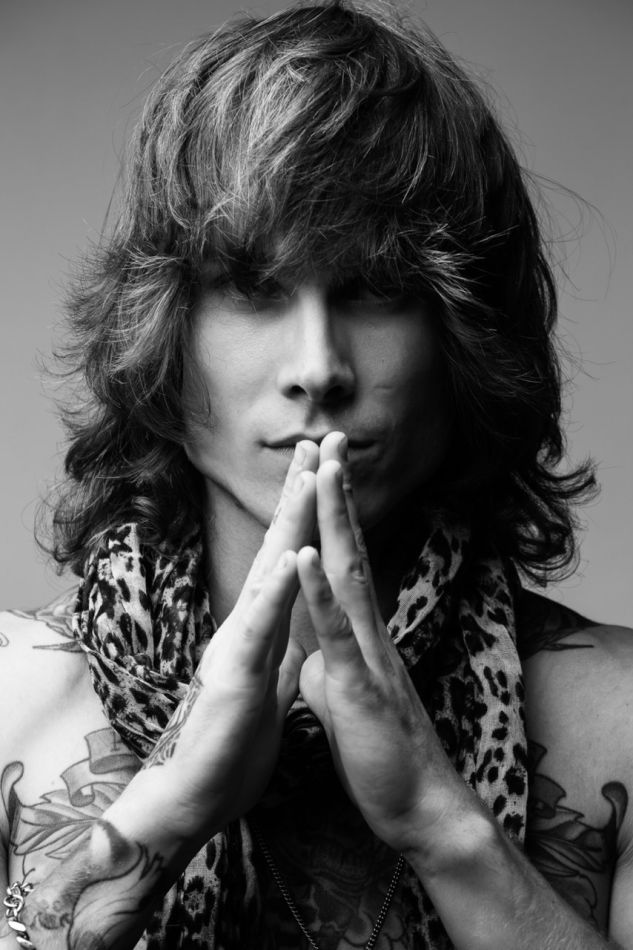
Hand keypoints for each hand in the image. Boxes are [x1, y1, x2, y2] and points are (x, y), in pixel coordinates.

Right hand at [133, 441, 318, 848]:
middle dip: (299, 493)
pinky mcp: (238, 678)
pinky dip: (276, 591)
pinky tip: (290, 557)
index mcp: (262, 627)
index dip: (307, 514)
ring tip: (307, 476)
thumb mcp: (266, 688)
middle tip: (319, 440)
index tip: (325, 469)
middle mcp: (249, 625)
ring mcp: (240, 646)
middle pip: (279, 548)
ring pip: (268, 574)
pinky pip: (259, 628)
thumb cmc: (230, 743)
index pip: (289, 558)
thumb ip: (277, 658)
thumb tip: (291, 641)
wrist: (196, 796)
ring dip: (288, 524)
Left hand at [297, 432, 469, 856]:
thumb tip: (313, 649)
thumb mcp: (343, 696)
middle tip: (332, 437)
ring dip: (334, 519)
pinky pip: (337, 631)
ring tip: (323, 468)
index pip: (343, 560)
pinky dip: (318, 590)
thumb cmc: (379, 750)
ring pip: (349, 574)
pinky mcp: (359, 685)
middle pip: (350, 548)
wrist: (416, 805)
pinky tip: (305, 553)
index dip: (332, 514)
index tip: (321, 468)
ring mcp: (367, 653)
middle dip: (338, 492)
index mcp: (359, 633)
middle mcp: (369, 630)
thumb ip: (328, 664)